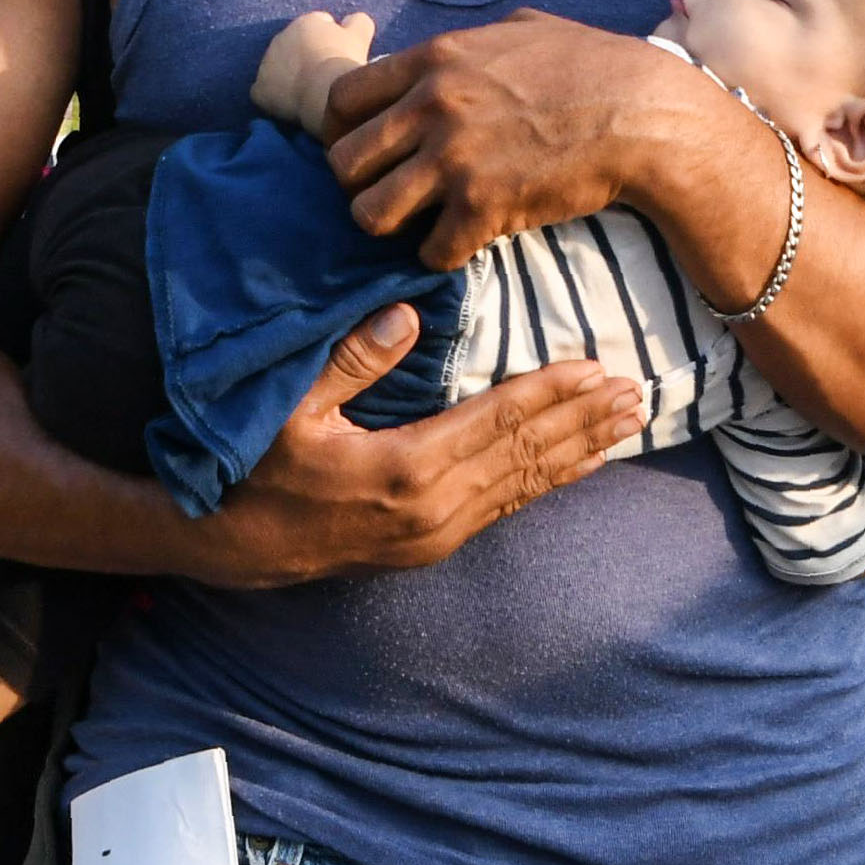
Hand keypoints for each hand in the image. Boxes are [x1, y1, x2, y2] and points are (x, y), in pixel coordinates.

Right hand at [179, 301, 647, 586]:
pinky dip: (547, 481)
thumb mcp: (288, 408)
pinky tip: (578, 466)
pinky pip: (505, 508)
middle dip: (584, 421)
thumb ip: (350, 361)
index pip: (498, 421)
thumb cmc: (251, 468)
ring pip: (524, 485)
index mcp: (406, 469)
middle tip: (638, 393)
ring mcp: (435, 535)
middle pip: (526, 455)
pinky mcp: (430, 547)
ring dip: (579, 452)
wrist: (226, 547)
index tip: (597, 366)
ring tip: (627, 424)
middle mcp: (434, 510)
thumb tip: (408, 316)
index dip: (551, 393)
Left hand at [251, 8, 374, 134]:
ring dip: (289, 75)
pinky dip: (275, 97)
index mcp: (306, 22)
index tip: (339, 53)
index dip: (330, 39)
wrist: (325, 92)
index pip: (318, 25)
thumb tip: (353, 20)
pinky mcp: (259, 89)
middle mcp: (281, 37)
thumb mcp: (360, 35)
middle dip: (306, 56)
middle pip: (294, 46)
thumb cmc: (344, 62)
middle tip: (323, 74)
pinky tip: (291, 105)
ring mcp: (266, 63)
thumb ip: (358, 22)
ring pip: (278, 68)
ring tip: (308, 91)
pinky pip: (266, 92)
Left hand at [322, 13, 708, 268]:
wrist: (644, 115)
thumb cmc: (594, 66)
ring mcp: (455, 158)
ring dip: (392, 226)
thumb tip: (454, 50)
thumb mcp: (525, 28)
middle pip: (343, 162)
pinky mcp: (484, 207)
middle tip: (392, 192)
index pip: (340, 99)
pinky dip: (443, 254)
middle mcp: (432, 106)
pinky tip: (465, 241)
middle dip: (361, 184)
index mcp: (435, 58)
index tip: (368, 150)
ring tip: (421, 222)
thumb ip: (473, 41)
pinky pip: (429, 250)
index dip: (344, 132)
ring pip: (370, 214)